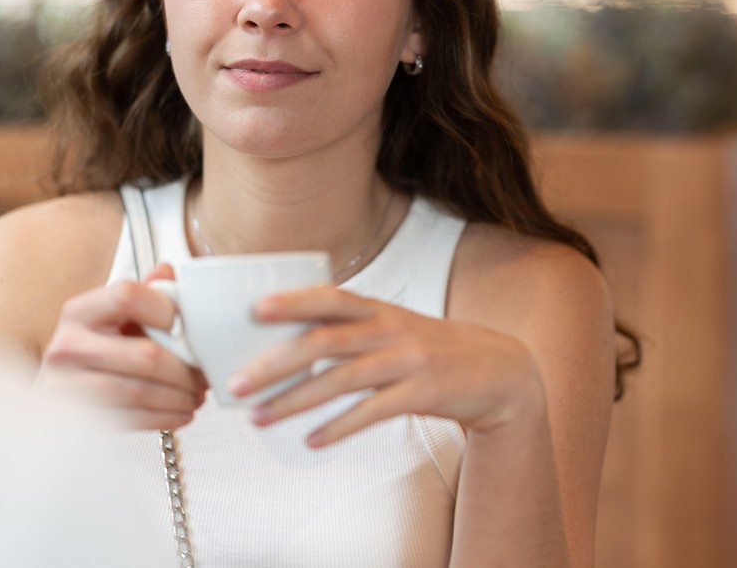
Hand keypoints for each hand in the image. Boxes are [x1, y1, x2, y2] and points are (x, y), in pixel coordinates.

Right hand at [38, 263, 208, 429]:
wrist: (58, 393)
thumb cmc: (94, 351)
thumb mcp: (112, 317)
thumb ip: (142, 294)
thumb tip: (168, 271)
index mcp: (80, 311)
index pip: (128, 295)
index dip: (164, 308)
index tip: (181, 324)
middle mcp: (68, 346)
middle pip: (145, 355)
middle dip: (185, 369)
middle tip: (204, 376)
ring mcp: (68, 385)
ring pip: (141, 391)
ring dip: (179, 397)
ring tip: (196, 396)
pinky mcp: (77, 418)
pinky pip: (132, 419)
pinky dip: (164, 417)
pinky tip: (181, 413)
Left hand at [226, 286, 545, 446]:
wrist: (499, 370)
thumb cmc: (432, 350)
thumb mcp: (393, 327)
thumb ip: (349, 329)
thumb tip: (284, 345)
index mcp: (378, 308)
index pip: (330, 297)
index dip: (294, 300)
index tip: (254, 309)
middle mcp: (390, 329)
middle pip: (325, 340)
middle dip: (276, 361)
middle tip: (237, 382)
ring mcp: (408, 360)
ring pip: (342, 378)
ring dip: (295, 400)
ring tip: (260, 418)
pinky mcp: (423, 392)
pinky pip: (373, 411)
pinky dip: (339, 426)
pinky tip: (312, 440)